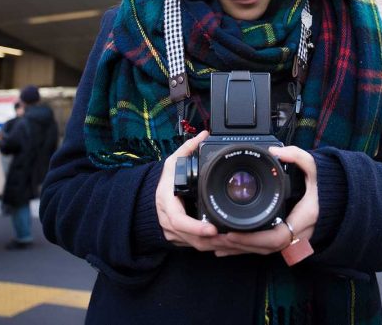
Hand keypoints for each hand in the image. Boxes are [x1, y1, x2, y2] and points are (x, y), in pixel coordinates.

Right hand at [155, 131, 221, 250]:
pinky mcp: (181, 239)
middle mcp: (169, 222)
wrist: (147, 199)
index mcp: (167, 203)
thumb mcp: (171, 162)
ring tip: (234, 243)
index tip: (212, 229)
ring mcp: (174, 233)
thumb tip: (204, 134)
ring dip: (214, 247)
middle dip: (212, 241)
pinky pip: (196, 246)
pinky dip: (211, 247)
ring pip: (195, 245)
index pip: (179, 221)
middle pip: (191, 239)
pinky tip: (227, 245)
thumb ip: (187, 149)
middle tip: (232, 239)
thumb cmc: (164, 182)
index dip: (195, 227)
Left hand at [213, 145, 318, 257]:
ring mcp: (290, 239)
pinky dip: (244, 249)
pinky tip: (226, 248)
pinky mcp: (283, 238)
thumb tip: (277, 151)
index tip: (232, 233)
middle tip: (215, 237)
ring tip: (215, 242)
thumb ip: (298, 157)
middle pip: (263, 248)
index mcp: (303, 218)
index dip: (253, 239)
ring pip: (261, 250)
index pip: (276, 237)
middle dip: (238, 246)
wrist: (335, 200)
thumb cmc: (322, 186)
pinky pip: (263, 248)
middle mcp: (296, 234)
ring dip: (238, 249)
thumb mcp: (314, 168)